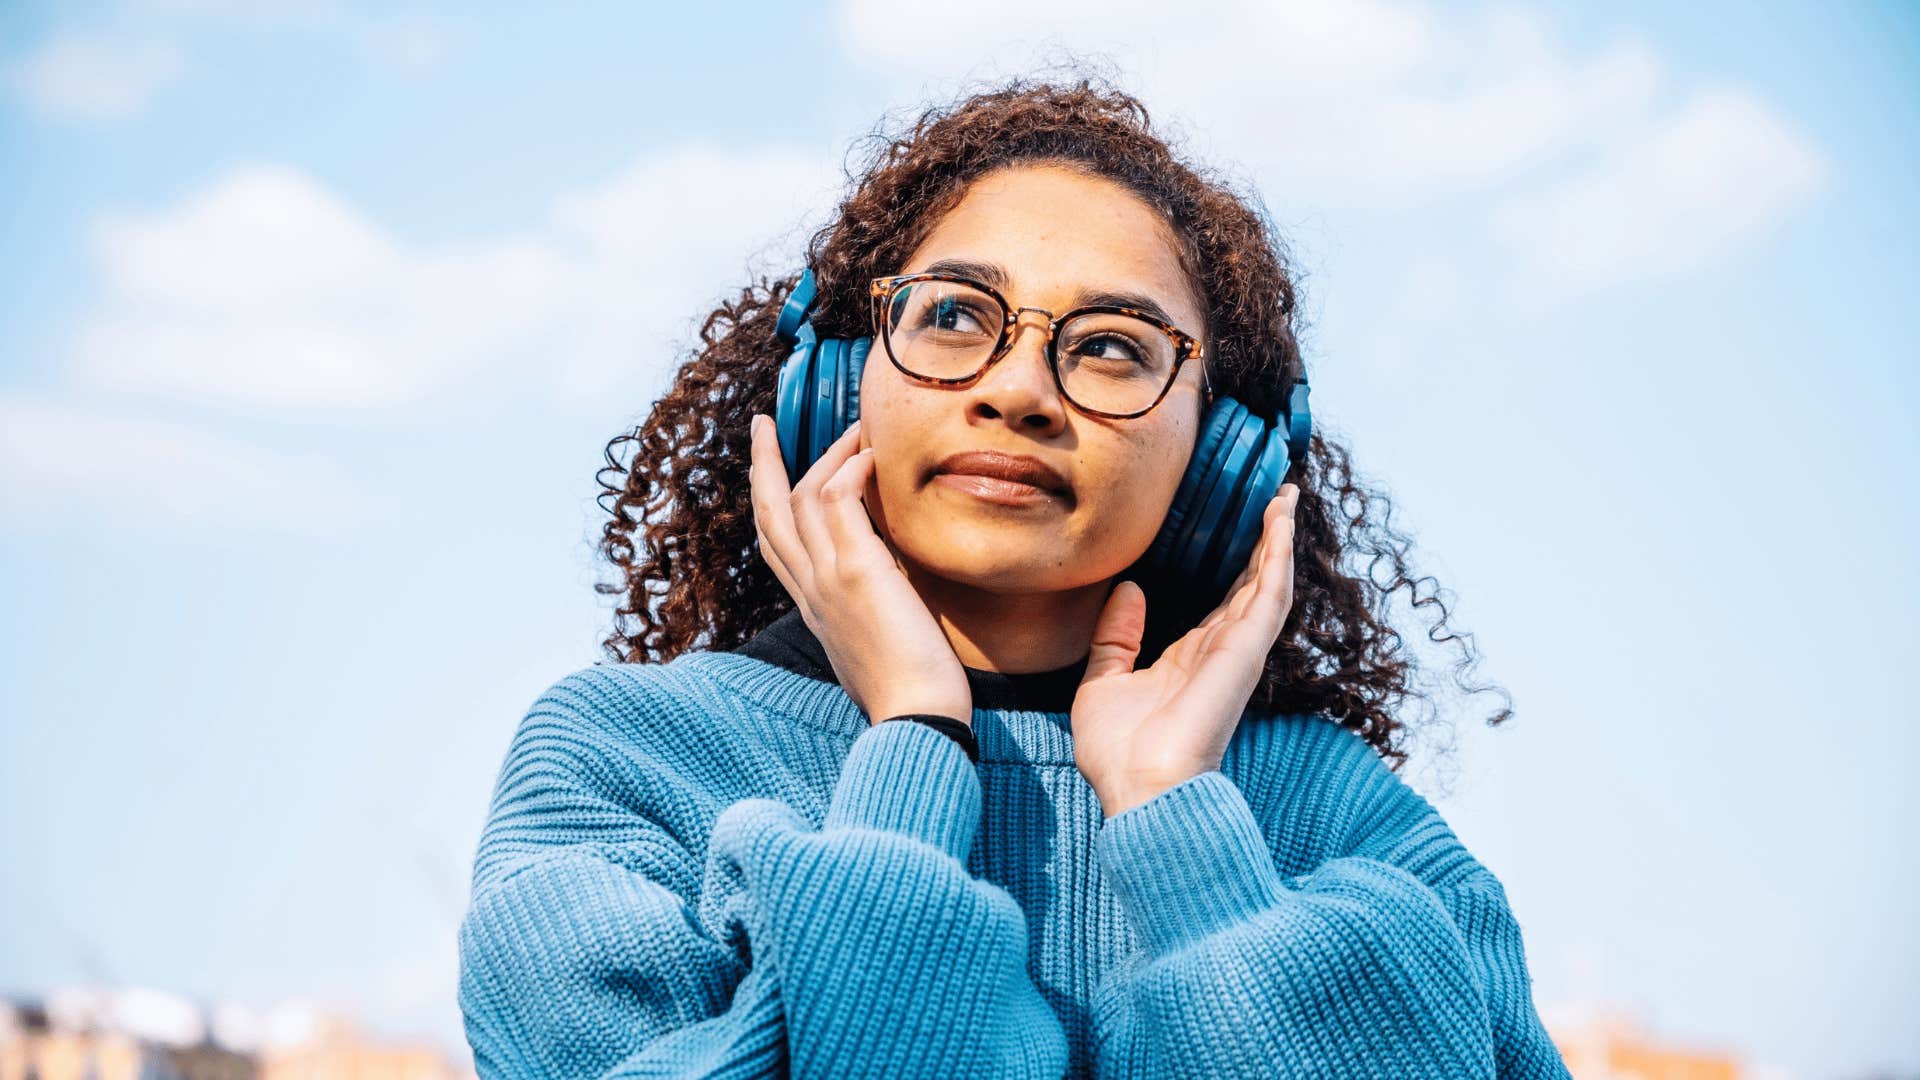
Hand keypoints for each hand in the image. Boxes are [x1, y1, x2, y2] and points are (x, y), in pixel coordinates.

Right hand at [748, 413, 971, 725]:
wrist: (916, 719)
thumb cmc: (912, 692)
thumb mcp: (879, 644)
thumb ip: (874, 610)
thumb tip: (895, 591)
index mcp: (813, 608)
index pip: (776, 546)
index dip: (769, 503)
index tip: (771, 471)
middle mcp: (810, 590)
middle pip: (768, 514)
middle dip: (762, 464)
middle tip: (763, 424)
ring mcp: (827, 578)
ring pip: (799, 497)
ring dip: (825, 455)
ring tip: (854, 429)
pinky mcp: (856, 571)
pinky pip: (837, 501)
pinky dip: (850, 471)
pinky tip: (872, 457)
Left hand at [1071, 483, 1299, 817]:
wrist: (1137, 788)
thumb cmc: (1118, 753)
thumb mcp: (1103, 683)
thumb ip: (1115, 638)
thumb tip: (1129, 590)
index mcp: (1188, 661)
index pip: (1219, 604)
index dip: (1233, 567)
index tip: (1239, 532)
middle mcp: (1219, 654)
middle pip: (1251, 587)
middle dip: (1265, 543)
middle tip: (1278, 498)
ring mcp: (1237, 652)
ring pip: (1267, 583)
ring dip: (1278, 538)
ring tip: (1286, 496)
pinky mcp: (1246, 652)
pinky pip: (1270, 594)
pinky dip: (1278, 555)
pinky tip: (1281, 520)